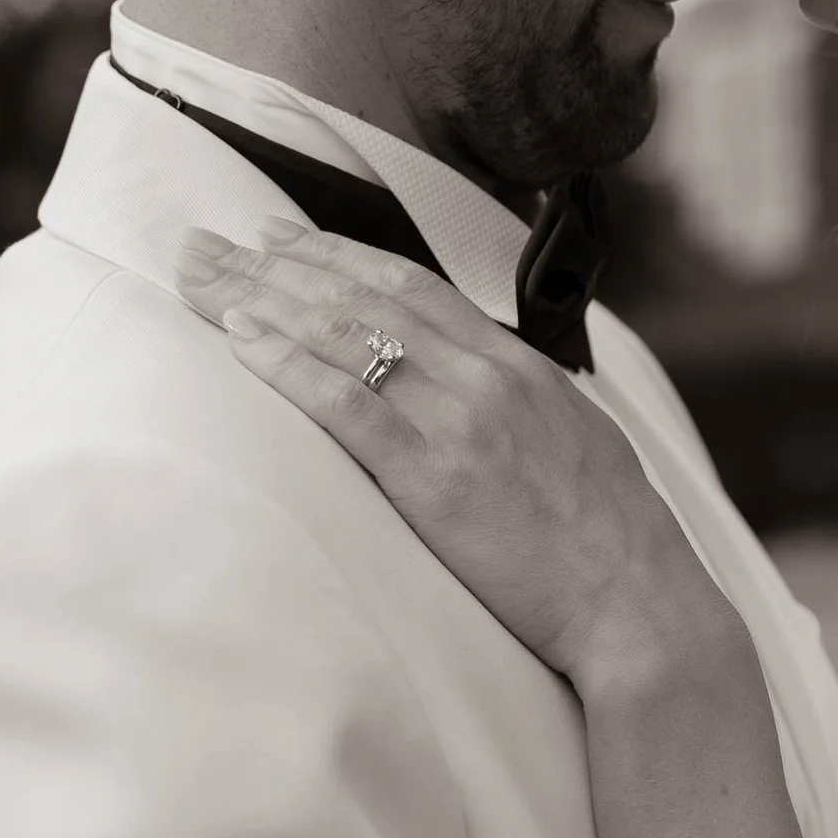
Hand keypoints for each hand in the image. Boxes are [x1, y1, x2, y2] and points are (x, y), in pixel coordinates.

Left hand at [173, 226, 734, 696]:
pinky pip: (347, 405)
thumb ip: (516, 402)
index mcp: (519, 365)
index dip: (336, 254)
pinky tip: (240, 341)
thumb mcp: (570, 440)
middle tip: (207, 245)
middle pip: (363, 296)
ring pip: (346, 335)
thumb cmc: (606, 537)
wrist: (635, 599)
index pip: (413, 285)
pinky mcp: (433, 478)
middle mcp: (486, 377)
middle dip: (276, 264)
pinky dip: (288, 366)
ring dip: (263, 300)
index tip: (278, 237)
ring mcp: (460, 422)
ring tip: (201, 280)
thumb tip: (473, 387)